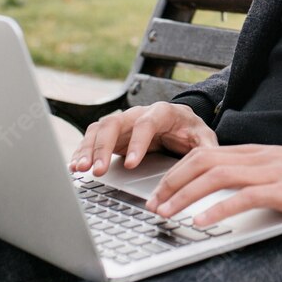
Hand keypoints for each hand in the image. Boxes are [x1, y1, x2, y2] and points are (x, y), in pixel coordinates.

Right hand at [69, 103, 217, 176]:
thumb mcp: (203, 139)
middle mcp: (138, 113)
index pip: (146, 123)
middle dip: (103, 147)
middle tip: (97, 169)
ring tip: (80, 169)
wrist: (180, 125)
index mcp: (162, 112)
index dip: (137, 143)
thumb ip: (205, 147)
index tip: (131, 164)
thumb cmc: (190, 131)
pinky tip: (75, 167)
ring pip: (100, 129)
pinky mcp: (112, 134)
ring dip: (88, 149)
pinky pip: (92, 138)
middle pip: (115, 123)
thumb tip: (206, 160)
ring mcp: (123, 123)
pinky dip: (82, 151)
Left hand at [145, 144, 281, 227]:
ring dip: (185, 196)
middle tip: (151, 205)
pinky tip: (201, 222)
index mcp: (253, 152)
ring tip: (166, 214)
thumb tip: (223, 194)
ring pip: (215, 177)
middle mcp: (256, 157)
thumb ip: (252, 176)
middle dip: (170, 183)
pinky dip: (218, 210)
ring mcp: (269, 172)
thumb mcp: (279, 170)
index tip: (157, 191)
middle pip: (201, 161)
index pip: (203, 153)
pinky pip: (243, 197)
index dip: (175, 171)